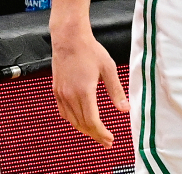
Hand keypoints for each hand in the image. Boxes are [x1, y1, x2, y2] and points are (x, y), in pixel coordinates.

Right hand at [52, 26, 127, 147]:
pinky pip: (64, 112)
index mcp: (84, 92)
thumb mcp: (108, 69)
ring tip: (96, 133)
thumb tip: (125, 109)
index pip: (92, 120)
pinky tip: (81, 120)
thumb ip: (116, 91)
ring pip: (72, 120)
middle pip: (82, 124)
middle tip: (107, 141)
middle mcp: (69, 96)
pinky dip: (73, 120)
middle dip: (95, 135)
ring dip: (84, 129)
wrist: (69, 39)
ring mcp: (61, 94)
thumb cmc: (90, 51)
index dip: (101, 133)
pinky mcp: (56, 91)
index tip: (110, 139)